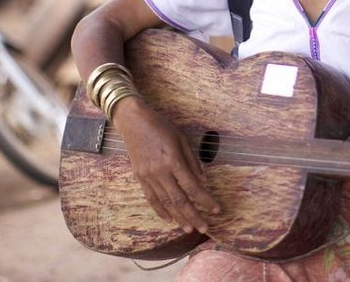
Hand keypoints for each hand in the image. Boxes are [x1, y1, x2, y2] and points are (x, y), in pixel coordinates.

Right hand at [113, 98, 220, 231]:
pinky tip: (169, 219)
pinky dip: (160, 210)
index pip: (193, 187)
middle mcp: (160, 172)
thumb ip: (192, 161)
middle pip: (179, 200)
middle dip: (194, 216)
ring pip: (165, 203)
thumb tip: (202, 181)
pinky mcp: (139, 177)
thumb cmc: (161, 126)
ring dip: (178, 217)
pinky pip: (151, 198)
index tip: (216, 209)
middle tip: (204, 228)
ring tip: (189, 228)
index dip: (205, 200)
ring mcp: (148, 176)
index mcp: (173, 161)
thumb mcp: (181, 139)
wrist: (133, 122)